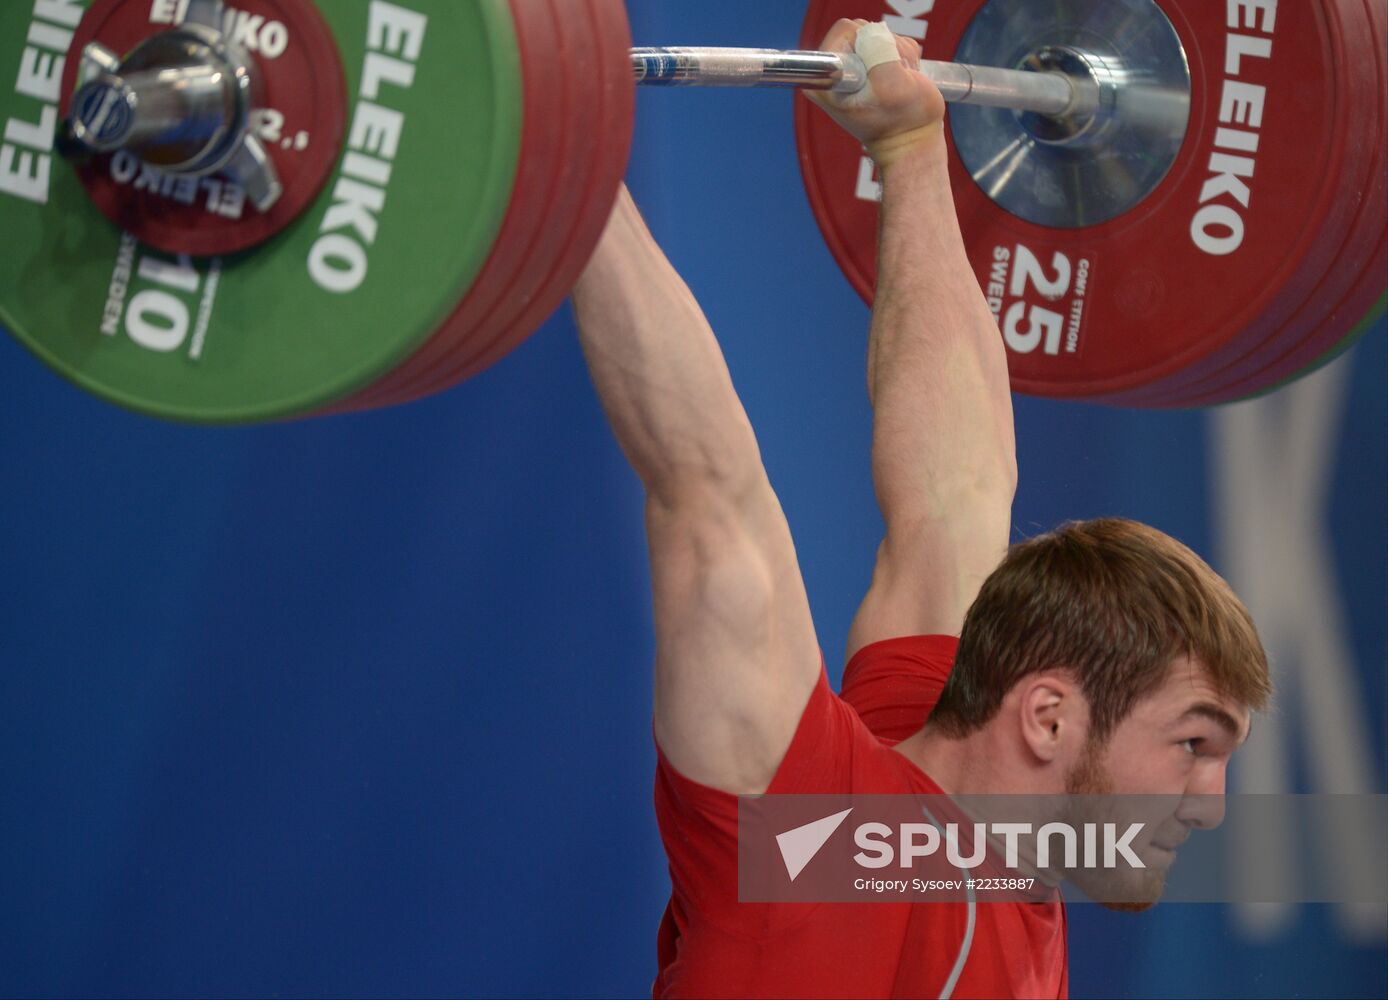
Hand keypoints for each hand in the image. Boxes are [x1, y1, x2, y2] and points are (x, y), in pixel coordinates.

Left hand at [807, 19, 946, 168]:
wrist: (913, 139)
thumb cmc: (901, 122)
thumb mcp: (891, 87)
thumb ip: (878, 53)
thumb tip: (873, 34)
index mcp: (826, 77)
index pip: (846, 31)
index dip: (869, 46)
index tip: (874, 77)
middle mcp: (835, 69)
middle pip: (863, 28)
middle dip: (885, 48)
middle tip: (891, 79)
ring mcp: (854, 65)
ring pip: (880, 33)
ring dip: (898, 54)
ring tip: (897, 83)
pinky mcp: (872, 63)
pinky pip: (892, 40)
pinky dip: (905, 56)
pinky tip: (901, 79)